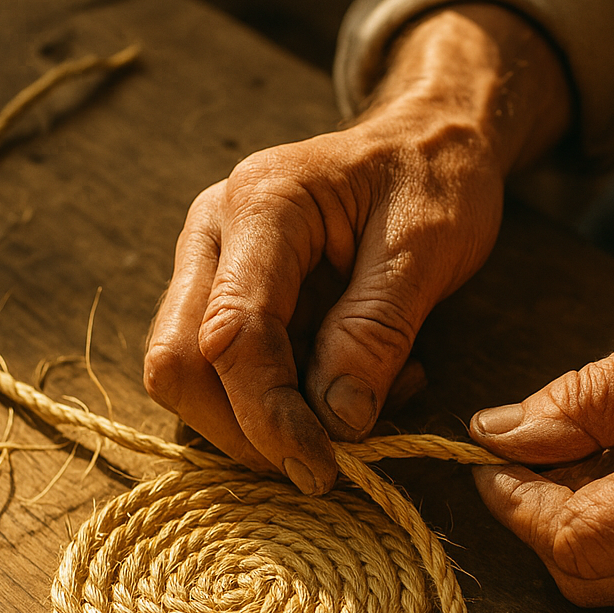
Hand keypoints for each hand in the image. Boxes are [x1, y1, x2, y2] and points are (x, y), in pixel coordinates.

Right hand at [144, 5, 568, 492]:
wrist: (429, 145)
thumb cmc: (434, 182)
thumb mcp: (427, 248)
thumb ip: (376, 330)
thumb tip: (336, 421)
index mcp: (261, 204)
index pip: (231, 333)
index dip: (268, 414)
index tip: (323, 466)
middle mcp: (214, 233)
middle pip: (179, 363)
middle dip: (245, 432)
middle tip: (325, 465)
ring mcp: (211, 268)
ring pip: (192, 380)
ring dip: (265, 424)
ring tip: (360, 408)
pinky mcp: (227, 300)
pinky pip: (228, 377)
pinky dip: (283, 407)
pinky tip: (351, 390)